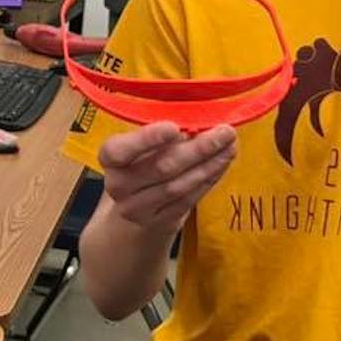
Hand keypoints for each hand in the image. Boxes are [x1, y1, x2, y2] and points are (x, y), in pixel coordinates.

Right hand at [97, 122, 236, 236]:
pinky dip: (208, 179)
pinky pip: (188, 199)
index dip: (146, 139)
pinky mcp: (159, 222)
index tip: (174, 127)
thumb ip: (162, 131)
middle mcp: (119, 186)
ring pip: (179, 186)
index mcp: (109, 159)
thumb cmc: (141, 161)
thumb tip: (198, 118)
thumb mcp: (140, 143)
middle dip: (198, 148)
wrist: (135, 207)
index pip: (120, 150)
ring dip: (209, 164)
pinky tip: (222, 163)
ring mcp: (138, 208)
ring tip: (230, 146)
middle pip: (161, 167)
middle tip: (224, 132)